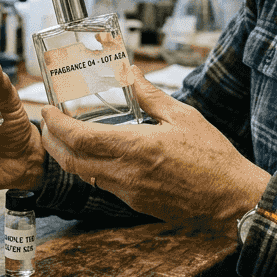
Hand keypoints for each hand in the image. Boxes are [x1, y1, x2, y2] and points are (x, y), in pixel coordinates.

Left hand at [40, 64, 269, 237]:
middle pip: (71, 161)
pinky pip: (103, 184)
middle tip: (46, 124)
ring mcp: (129, 193)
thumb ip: (150, 95)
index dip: (56, 125)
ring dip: (68, 156)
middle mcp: (125, 173)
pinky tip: (95, 154)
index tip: (46, 111)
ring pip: (84, 175)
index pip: (79, 138)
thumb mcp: (183, 116)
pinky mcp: (136, 204)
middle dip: (52, 142)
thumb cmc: (212, 156)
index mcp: (135, 147)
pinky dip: (89, 168)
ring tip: (64, 137)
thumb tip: (130, 72)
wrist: (230, 198)